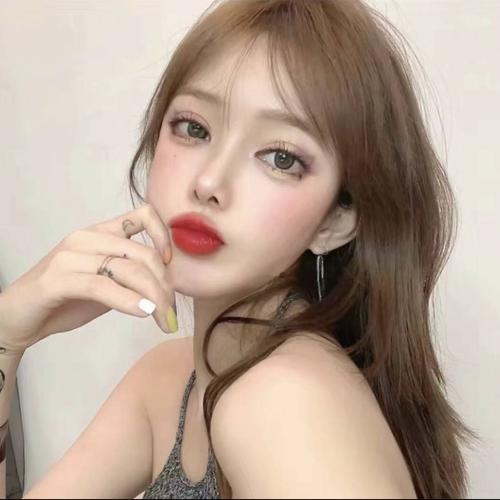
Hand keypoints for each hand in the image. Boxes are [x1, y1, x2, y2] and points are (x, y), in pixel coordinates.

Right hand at [0, 203, 176, 353]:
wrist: (18, 318)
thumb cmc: (65, 299)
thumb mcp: (107, 282)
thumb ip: (132, 275)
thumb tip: (168, 283)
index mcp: (100, 232)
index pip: (143, 214)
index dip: (163, 236)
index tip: (169, 264)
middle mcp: (87, 238)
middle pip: (143, 254)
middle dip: (165, 287)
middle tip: (170, 311)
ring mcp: (70, 256)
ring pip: (129, 271)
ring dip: (154, 298)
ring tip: (162, 318)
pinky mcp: (58, 279)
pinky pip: (103, 286)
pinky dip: (129, 301)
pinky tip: (143, 313)